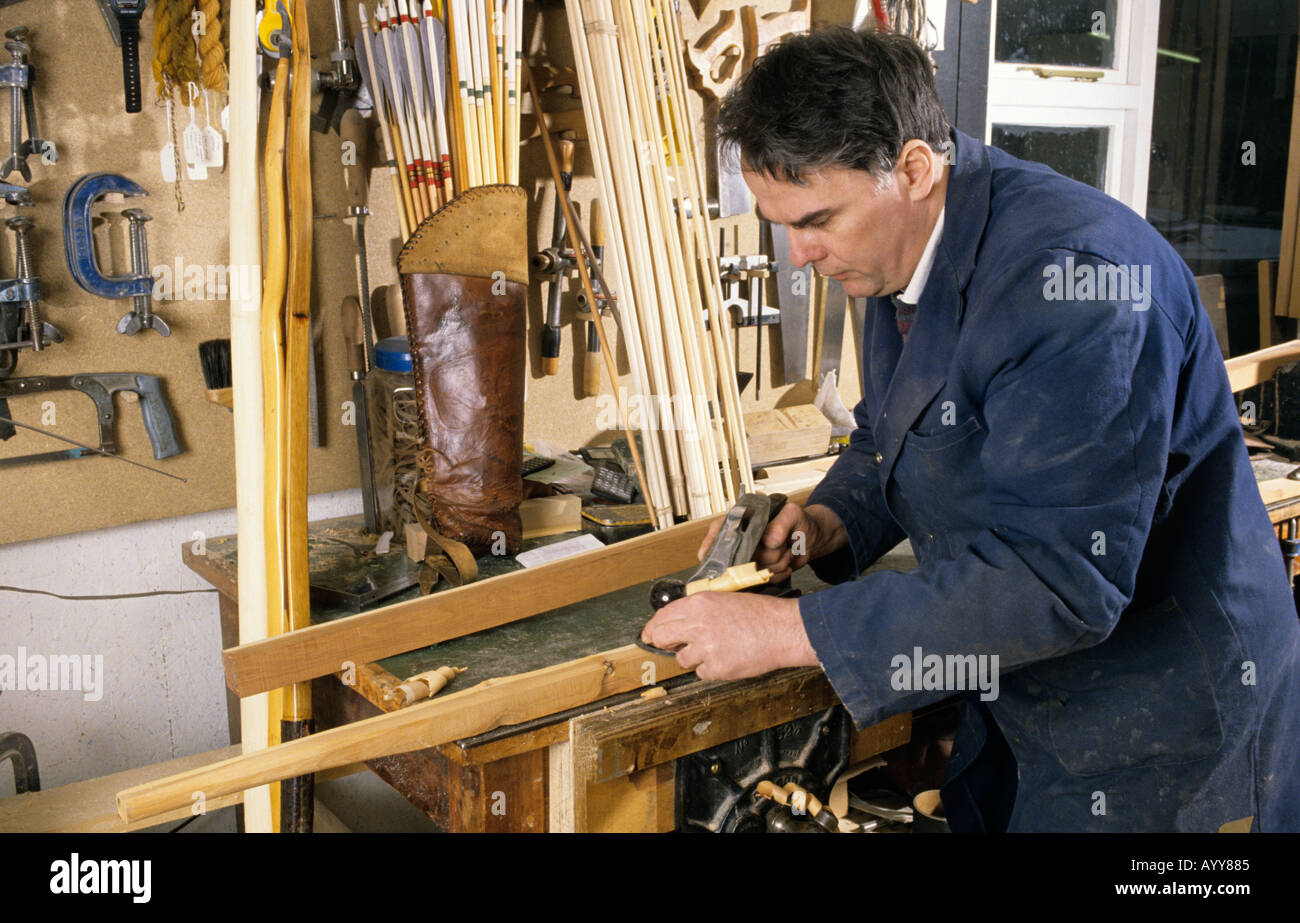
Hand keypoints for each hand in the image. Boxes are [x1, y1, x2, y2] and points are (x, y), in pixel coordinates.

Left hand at [640, 591, 817, 681]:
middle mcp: (698, 624)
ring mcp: (706, 648)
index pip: (662, 616)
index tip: (650, 634)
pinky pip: (701, 673)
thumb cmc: (761, 614)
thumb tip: (679, 621)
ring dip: (693, 658)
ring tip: (715, 650)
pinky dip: (711, 669)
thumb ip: (700, 610)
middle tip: (670, 646)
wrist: (782, 630)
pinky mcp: (716, 668)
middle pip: (661, 637)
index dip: (653, 627)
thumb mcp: (725, 600)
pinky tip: (726, 658)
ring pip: (682, 659)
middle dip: (662, 643)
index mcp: (699, 604)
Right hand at [696, 501, 845, 582]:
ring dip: (776, 563)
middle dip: (765, 555)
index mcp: (742, 519)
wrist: (812, 538)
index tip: (709, 556)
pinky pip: (763, 580)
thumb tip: (768, 541)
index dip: (710, 546)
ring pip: (753, 571)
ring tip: (787, 551)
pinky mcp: (759, 572)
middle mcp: (741, 540)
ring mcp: (750, 558)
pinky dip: (779, 574)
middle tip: (783, 546)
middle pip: (740, 558)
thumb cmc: (800, 522)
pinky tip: (787, 562)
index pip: (717, 532)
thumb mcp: (793, 514)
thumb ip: (781, 524)